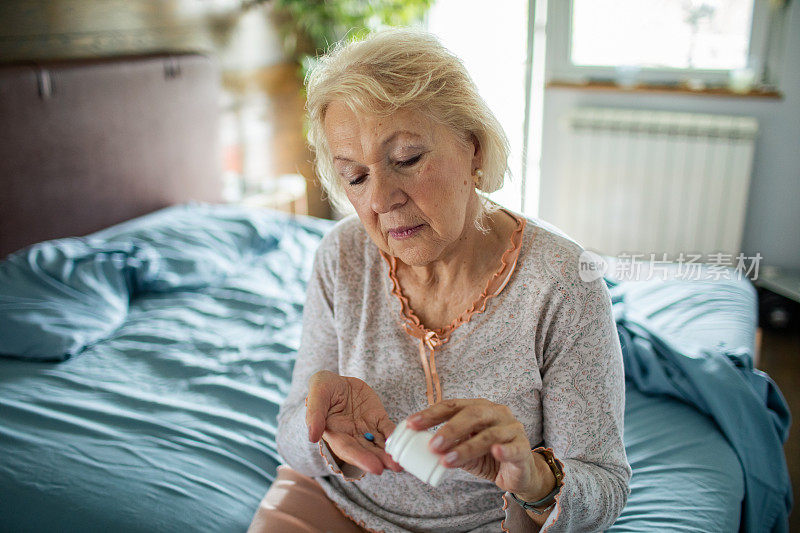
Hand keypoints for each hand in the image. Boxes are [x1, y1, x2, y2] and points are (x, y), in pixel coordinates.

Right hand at [305, 370, 401, 474]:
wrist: (337, 381)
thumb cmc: (323, 388)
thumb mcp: (316, 394)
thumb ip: (314, 414)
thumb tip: (312, 436)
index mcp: (335, 433)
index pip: (348, 449)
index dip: (361, 459)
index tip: (375, 468)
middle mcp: (351, 435)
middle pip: (366, 451)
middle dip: (380, 459)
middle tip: (395, 466)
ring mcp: (365, 428)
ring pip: (379, 444)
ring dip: (390, 453)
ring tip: (402, 462)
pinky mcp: (377, 418)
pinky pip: (387, 428)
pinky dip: (396, 435)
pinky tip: (405, 439)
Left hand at [406, 399, 553, 498]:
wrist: (520, 473)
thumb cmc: (489, 457)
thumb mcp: (465, 451)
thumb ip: (448, 448)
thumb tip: (421, 451)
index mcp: (479, 408)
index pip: (452, 406)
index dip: (431, 414)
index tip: (411, 424)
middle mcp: (496, 413)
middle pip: (471, 414)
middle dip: (449, 429)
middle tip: (432, 444)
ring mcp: (511, 428)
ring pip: (488, 435)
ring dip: (465, 448)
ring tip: (447, 461)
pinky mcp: (523, 448)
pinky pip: (512, 448)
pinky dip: (503, 450)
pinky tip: (495, 452)